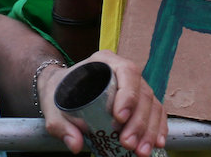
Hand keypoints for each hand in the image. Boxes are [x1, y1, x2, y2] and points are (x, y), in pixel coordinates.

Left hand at [38, 51, 166, 155]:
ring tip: (141, 151)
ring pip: (152, 104)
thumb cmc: (59, 94)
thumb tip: (75, 144)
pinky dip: (158, 128)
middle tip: (128, 143)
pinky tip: (156, 143)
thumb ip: (60, 125)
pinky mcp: (140, 101)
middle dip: (138, 121)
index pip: (126, 71)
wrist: (61, 90)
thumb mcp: (53, 108)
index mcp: (104, 61)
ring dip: (149, 129)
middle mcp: (123, 70)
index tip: (119, 118)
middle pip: (142, 92)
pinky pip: (156, 112)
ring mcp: (135, 85)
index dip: (128, 94)